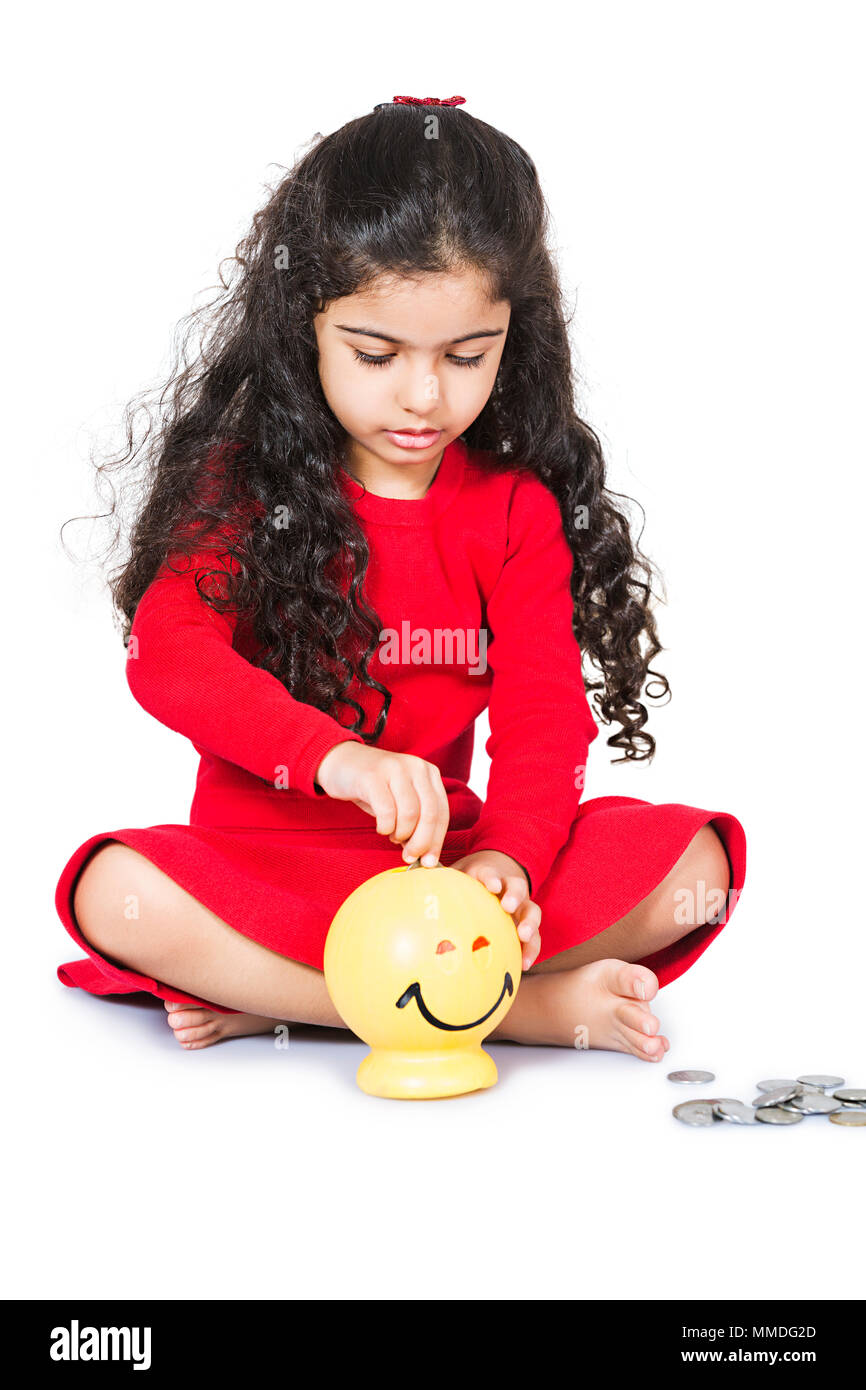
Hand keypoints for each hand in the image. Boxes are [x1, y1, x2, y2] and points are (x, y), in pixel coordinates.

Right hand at [314, 743, 448, 864]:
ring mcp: (395, 769)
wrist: (341, 761)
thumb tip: (425, 855)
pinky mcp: (372, 776)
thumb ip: (416, 822)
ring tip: (392, 834)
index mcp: (429, 773)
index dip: (437, 841)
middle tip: (409, 856)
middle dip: (421, 842)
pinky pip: (386, 811)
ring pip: (410, 814)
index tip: (429, 861)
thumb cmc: (374, 787)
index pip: (442, 812)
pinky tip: (381, 827)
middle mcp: (416, 767)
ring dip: (401, 833)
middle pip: (430, 814)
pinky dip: (385, 827)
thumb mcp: (401, 800)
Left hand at [448, 850, 540, 971]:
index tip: (490, 885)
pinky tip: (523, 965)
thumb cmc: (468, 881)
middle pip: (517, 888)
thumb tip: (406, 882)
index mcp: (488, 873)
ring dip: (529, 923)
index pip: (490, 873)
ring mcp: (521, 904)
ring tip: (523, 936)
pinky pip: (533, 936)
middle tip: (508, 906)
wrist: (497, 875)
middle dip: (514, 896)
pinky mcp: (526, 922)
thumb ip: (436, 882)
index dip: (490, 878)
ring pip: (532, 911)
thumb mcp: (454, 876)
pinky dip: (530, 949)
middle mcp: (509, 887)